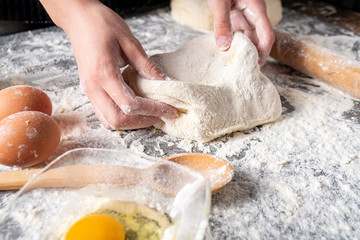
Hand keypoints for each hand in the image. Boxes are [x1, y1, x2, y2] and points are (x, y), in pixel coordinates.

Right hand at [41, 0, 177, 129]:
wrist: (79, 19)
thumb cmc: (102, 25)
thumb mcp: (130, 42)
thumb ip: (147, 66)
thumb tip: (167, 82)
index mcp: (103, 73)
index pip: (130, 104)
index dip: (152, 110)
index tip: (169, 109)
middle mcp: (93, 87)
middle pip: (118, 120)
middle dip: (142, 121)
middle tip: (160, 114)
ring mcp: (89, 91)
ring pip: (109, 121)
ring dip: (131, 123)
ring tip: (149, 113)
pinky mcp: (89, 91)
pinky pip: (104, 114)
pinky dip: (121, 117)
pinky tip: (134, 108)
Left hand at [208, 0, 274, 65]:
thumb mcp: (220, 3)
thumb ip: (222, 23)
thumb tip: (224, 46)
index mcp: (256, 9)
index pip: (267, 36)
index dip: (263, 53)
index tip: (256, 67)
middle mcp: (254, 13)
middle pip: (259, 39)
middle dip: (253, 55)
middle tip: (244, 70)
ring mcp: (245, 14)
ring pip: (248, 37)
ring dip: (242, 49)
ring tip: (235, 64)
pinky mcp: (235, 15)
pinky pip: (238, 32)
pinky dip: (233, 42)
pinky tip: (226, 51)